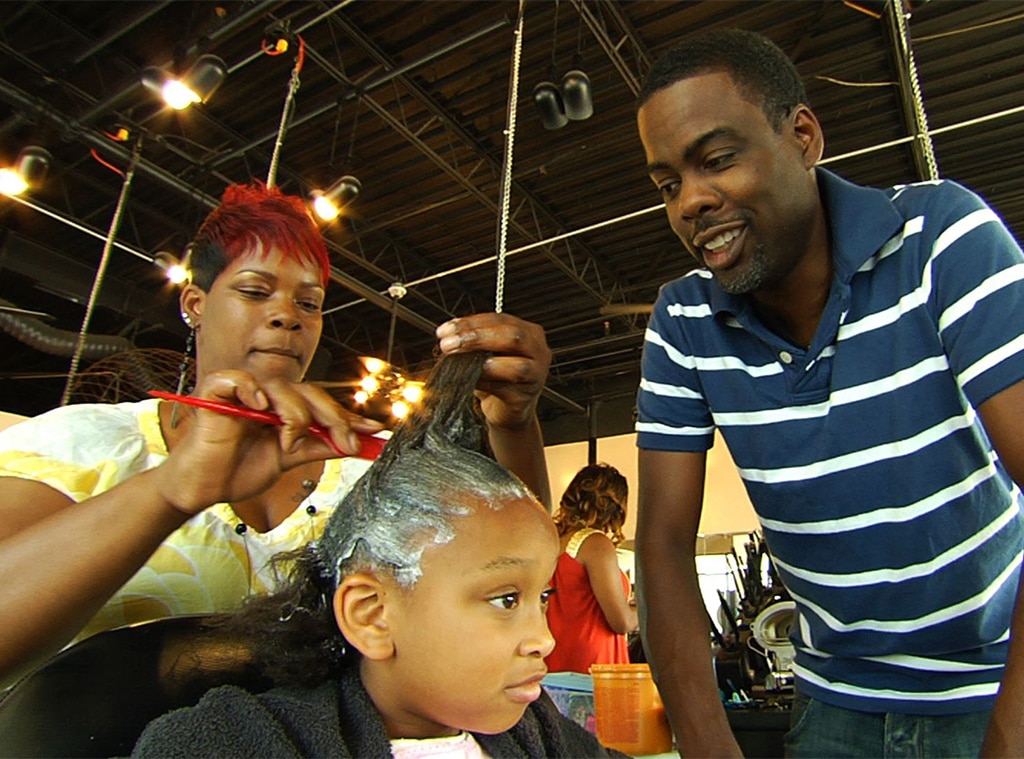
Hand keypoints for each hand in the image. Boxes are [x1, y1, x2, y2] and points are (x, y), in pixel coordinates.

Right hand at [155, 370, 382, 514]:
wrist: (203, 489)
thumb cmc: (238, 471)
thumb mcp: (289, 460)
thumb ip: (319, 447)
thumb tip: (355, 443)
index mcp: (284, 409)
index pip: (321, 404)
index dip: (347, 416)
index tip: (375, 430)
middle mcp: (267, 398)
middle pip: (308, 392)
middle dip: (332, 418)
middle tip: (347, 442)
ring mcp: (243, 394)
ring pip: (281, 388)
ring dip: (294, 415)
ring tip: (289, 443)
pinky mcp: (216, 393)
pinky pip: (237, 379)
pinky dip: (251, 389)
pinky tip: (260, 409)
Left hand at [436, 313, 550, 428]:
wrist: (505, 409)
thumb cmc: (497, 376)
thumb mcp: (487, 351)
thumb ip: (474, 339)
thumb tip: (449, 334)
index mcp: (529, 333)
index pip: (501, 319)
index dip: (471, 323)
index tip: (445, 330)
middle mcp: (538, 351)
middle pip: (512, 337)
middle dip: (477, 337)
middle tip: (449, 344)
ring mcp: (535, 376)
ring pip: (516, 365)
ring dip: (483, 362)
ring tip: (460, 362)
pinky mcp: (523, 398)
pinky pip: (504, 389)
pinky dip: (484, 382)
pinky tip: (467, 380)